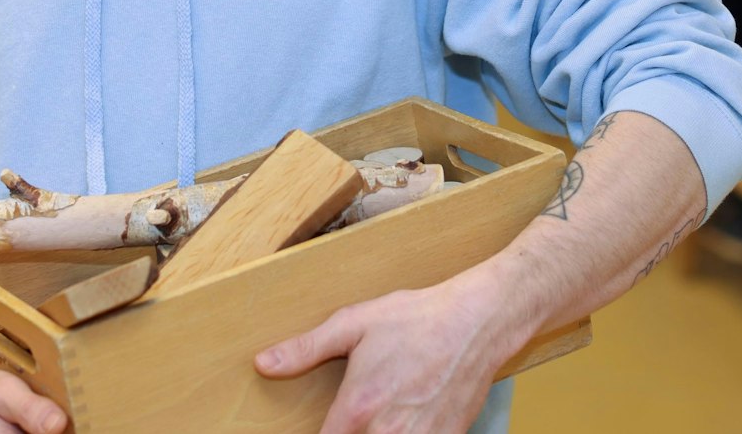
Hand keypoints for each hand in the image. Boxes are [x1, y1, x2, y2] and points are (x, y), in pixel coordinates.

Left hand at [255, 278, 531, 433]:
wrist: (478, 321)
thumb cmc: (418, 319)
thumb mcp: (355, 324)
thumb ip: (305, 349)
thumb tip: (263, 363)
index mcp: (358, 408)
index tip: (328, 426)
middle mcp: (387, 433)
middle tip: (361, 414)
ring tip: (383, 416)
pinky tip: (407, 420)